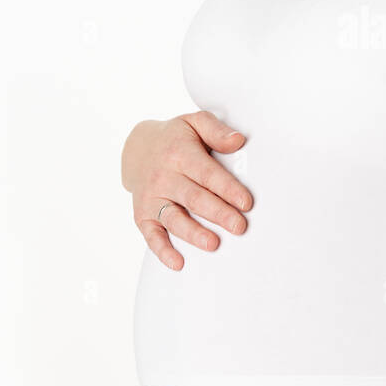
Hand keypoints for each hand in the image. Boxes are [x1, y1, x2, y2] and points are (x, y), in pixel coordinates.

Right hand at [121, 111, 253, 269]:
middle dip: (218, 213)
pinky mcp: (143, 214)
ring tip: (213, 243)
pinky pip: (151, 235)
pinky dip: (162, 250)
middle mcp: (163, 176)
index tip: (246, 202)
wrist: (138, 150)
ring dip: (193, 233)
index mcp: (179, 153)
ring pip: (174, 218)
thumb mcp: (194, 122)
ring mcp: (152, 197)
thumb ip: (216, 130)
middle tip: (239, 227)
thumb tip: (238, 141)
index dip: (227, 188)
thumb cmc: (176, 138)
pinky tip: (178, 263)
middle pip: (193, 198)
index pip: (206, 173)